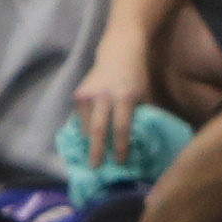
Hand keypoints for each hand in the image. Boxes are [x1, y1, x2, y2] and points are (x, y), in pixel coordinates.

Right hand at [67, 49, 148, 169]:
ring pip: (86, 126)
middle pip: (98, 130)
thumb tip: (141, 142)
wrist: (118, 52)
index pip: (122, 128)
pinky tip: (89, 138)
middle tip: (95, 169)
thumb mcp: (143, 95)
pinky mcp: (78, 94)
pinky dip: (85, 129)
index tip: (120, 163)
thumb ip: (141, 116)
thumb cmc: (136, 77)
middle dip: (96, 152)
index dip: (120, 147)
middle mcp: (105, 96)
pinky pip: (80, 118)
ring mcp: (89, 95)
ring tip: (92, 156)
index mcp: (125, 97)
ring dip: (90, 142)